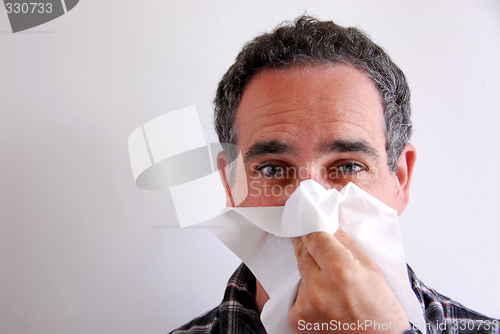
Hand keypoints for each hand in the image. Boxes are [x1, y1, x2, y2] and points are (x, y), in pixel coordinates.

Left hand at [288, 229, 407, 332]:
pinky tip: (325, 299)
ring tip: (330, 282)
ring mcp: (305, 304)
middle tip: (316, 243)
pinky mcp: (296, 318)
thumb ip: (346, 245)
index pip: (314, 236)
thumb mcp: (371, 270)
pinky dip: (307, 292)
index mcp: (341, 270)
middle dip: (308, 245)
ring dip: (310, 270)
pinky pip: (297, 293)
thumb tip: (329, 224)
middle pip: (302, 251)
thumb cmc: (380, 313)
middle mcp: (318, 287)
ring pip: (300, 272)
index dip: (313, 227)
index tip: (310, 222)